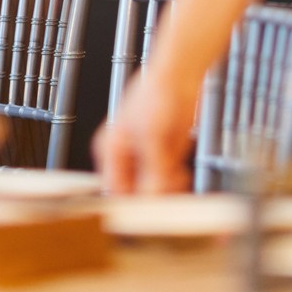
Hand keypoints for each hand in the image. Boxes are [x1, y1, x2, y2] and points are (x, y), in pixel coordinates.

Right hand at [94, 68, 201, 194]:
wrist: (179, 77)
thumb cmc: (155, 94)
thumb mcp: (152, 137)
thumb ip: (152, 170)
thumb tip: (152, 197)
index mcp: (110, 150)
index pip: (114, 189)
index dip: (130, 204)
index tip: (148, 213)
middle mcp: (125, 157)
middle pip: (135, 192)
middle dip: (152, 196)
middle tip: (168, 198)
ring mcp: (146, 158)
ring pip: (153, 189)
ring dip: (167, 190)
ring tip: (177, 180)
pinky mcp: (165, 158)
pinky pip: (168, 181)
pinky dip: (176, 182)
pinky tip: (181, 174)